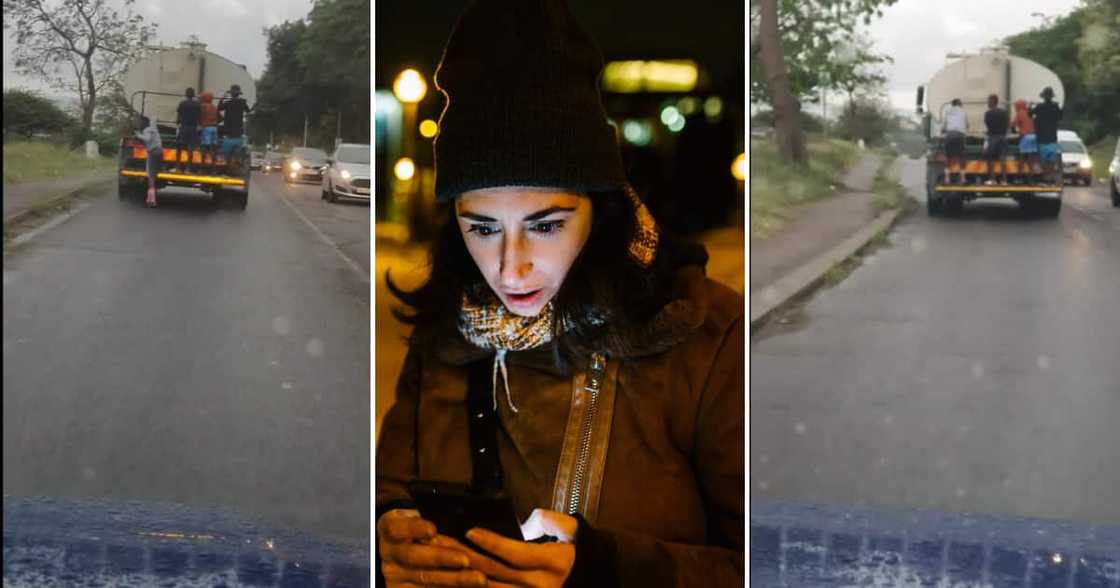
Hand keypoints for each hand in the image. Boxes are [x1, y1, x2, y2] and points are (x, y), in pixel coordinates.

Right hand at [378, 509, 486, 586]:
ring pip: (425, 578)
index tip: (432, 530)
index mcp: (389, 529)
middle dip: (442, 558)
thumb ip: (427, 523)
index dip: (415, 529)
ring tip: (478, 578)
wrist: (400, 546)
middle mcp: (389, 554)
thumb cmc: (417, 527)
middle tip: (465, 560)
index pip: (398, 528)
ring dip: (454, 579)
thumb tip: (446, 526)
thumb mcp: (417, 517)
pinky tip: (470, 587)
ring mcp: (394, 575)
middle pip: (413, 557)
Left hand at [434, 530, 574, 587]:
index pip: (517, 555)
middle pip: (494, 573)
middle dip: (463, 556)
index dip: (493, 543)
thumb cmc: (571, 546)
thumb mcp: (567, 528)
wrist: (583, 574)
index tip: (469, 531)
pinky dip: (467, 586)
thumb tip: (520, 522)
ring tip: (436, 558)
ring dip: (458, 574)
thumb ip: (545, 521)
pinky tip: (447, 577)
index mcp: (552, 564)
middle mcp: (538, 586)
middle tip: (438, 542)